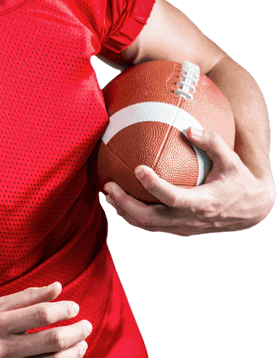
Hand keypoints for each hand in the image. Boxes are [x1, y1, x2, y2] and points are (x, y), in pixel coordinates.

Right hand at [0, 282, 91, 357]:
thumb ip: (27, 298)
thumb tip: (58, 287)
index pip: (41, 314)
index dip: (64, 309)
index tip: (74, 309)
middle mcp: (4, 349)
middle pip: (53, 340)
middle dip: (78, 332)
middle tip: (86, 327)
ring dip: (77, 352)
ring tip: (82, 345)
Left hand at [103, 126, 274, 235]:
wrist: (249, 211)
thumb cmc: (239, 181)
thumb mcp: (232, 161)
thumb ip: (212, 143)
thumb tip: (189, 128)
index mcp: (202, 203)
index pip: (172, 197)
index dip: (153, 186)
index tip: (138, 169)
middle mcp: (188, 219)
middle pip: (149, 218)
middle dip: (125, 204)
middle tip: (109, 186)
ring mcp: (181, 228)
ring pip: (145, 226)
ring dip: (123, 211)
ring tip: (108, 193)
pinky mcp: (177, 230)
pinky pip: (150, 226)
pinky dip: (132, 216)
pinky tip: (120, 201)